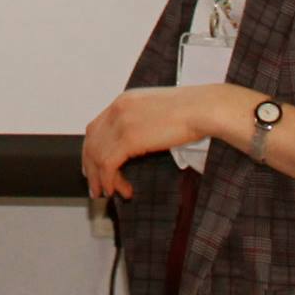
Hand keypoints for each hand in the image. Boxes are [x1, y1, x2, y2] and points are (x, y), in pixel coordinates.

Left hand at [83, 86, 217, 198]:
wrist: (204, 108)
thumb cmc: (192, 110)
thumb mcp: (157, 110)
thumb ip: (141, 121)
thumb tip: (137, 142)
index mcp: (123, 101)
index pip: (95, 128)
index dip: (91, 150)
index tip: (92, 166)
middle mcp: (117, 110)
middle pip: (91, 142)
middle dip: (91, 167)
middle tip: (95, 186)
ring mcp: (121, 123)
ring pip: (98, 156)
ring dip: (102, 179)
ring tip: (109, 193)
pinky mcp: (129, 138)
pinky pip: (109, 164)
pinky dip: (109, 180)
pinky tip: (117, 190)